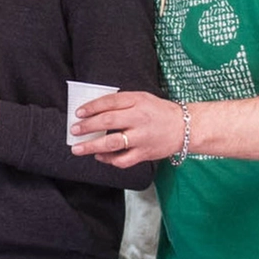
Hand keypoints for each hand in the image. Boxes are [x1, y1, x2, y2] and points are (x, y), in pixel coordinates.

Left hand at [69, 90, 185, 167]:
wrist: (184, 128)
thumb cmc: (158, 111)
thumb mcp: (141, 98)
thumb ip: (121, 102)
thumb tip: (94, 109)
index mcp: (137, 101)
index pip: (110, 102)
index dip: (92, 107)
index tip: (78, 113)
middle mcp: (139, 119)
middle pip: (108, 121)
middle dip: (87, 126)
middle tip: (74, 130)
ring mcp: (142, 138)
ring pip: (113, 143)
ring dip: (92, 146)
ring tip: (78, 148)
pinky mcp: (145, 153)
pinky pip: (123, 160)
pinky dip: (108, 160)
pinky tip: (99, 156)